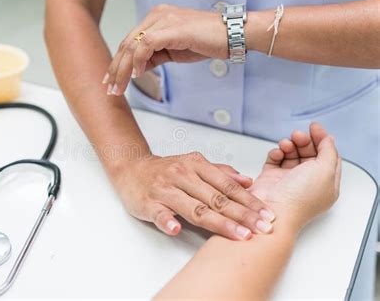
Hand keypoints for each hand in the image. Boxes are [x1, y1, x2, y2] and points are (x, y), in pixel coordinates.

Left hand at [102, 4, 226, 94]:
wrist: (233, 35)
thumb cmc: (208, 41)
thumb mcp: (175, 50)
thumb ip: (156, 55)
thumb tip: (140, 67)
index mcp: (157, 19)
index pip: (130, 41)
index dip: (118, 62)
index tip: (111, 80)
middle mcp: (157, 16)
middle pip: (127, 44)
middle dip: (116, 68)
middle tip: (111, 89)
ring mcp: (164, 20)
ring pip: (133, 45)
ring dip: (124, 69)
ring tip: (120, 87)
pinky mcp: (172, 28)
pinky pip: (147, 44)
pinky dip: (139, 60)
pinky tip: (138, 74)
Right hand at [112, 152, 275, 239]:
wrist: (132, 169)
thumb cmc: (166, 170)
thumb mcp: (194, 165)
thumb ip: (220, 173)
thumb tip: (248, 181)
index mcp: (196, 165)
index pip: (227, 185)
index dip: (249, 201)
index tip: (267, 215)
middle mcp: (182, 175)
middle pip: (216, 198)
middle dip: (242, 214)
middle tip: (262, 228)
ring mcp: (164, 189)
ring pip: (194, 207)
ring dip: (218, 222)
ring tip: (238, 234)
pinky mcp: (148, 202)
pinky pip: (159, 213)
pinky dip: (167, 221)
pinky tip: (176, 229)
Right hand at [249, 123, 341, 231]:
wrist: (273, 211)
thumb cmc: (299, 199)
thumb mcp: (325, 170)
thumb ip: (329, 151)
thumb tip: (327, 139)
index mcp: (325, 183)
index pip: (327, 156)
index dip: (322, 140)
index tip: (315, 128)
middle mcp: (307, 182)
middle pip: (308, 153)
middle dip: (304, 141)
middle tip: (298, 135)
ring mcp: (289, 180)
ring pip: (291, 155)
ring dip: (289, 145)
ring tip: (286, 144)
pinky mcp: (271, 179)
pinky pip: (274, 160)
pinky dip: (276, 153)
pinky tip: (277, 153)